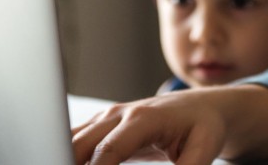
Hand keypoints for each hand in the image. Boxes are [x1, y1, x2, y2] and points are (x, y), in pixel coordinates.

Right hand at [72, 91, 225, 164]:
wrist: (200, 107)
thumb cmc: (203, 126)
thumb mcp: (204, 149)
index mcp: (143, 119)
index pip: (108, 150)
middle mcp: (118, 114)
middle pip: (78, 144)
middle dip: (66, 163)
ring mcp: (106, 118)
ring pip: (69, 140)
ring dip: (63, 159)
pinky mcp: (100, 126)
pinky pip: (73, 141)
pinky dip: (68, 157)